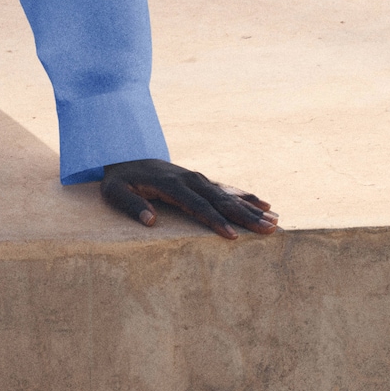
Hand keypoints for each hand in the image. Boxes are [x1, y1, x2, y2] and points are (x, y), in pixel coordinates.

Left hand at [100, 159, 277, 238]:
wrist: (124, 155)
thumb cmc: (119, 179)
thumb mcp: (115, 191)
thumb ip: (131, 205)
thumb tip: (150, 221)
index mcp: (171, 184)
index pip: (197, 206)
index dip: (215, 221)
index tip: (232, 236)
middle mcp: (190, 179)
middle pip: (221, 201)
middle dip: (246, 216)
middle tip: (269, 230)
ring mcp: (197, 178)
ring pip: (228, 195)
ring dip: (252, 208)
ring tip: (275, 220)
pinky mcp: (201, 181)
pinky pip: (226, 189)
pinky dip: (245, 196)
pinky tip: (263, 202)